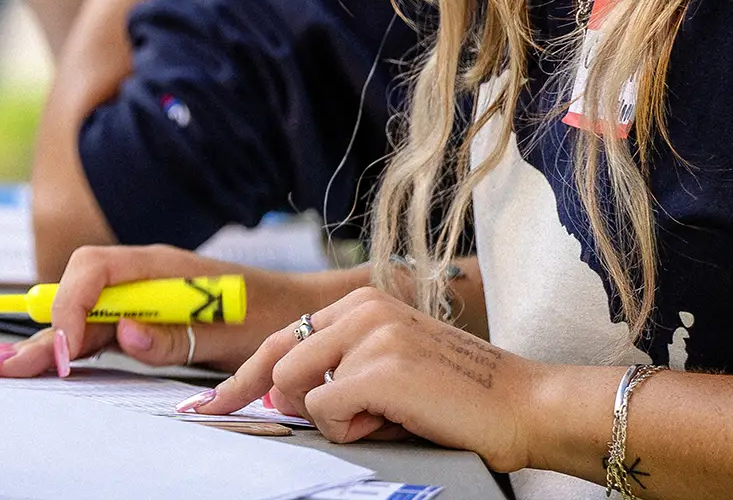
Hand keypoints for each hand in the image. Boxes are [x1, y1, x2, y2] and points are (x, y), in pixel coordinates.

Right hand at [0, 244, 356, 379]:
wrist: (303, 312)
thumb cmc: (272, 316)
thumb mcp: (229, 329)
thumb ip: (176, 333)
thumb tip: (125, 336)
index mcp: (159, 266)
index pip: (93, 272)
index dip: (69, 306)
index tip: (64, 348)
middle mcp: (142, 276)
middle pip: (76, 292)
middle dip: (40, 328)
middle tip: (3, 365)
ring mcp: (142, 296)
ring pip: (83, 313)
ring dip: (49, 340)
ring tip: (9, 367)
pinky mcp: (147, 317)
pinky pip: (102, 329)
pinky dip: (73, 345)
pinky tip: (50, 361)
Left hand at [192, 287, 579, 474]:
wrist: (526, 406)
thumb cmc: (457, 398)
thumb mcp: (389, 365)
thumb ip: (337, 369)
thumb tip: (276, 396)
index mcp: (360, 302)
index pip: (280, 337)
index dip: (240, 377)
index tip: (206, 404)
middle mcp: (359, 308)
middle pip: (276, 362)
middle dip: (270, 402)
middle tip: (276, 419)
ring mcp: (368, 334)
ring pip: (296, 389)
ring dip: (332, 419)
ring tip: (384, 417)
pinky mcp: (378, 368)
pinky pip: (324, 413)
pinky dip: (352, 430)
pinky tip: (395, 421)